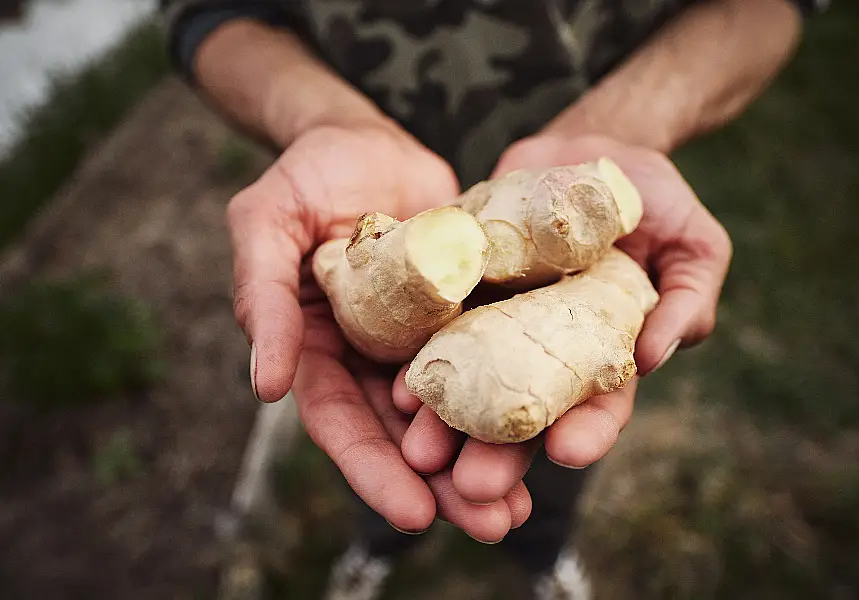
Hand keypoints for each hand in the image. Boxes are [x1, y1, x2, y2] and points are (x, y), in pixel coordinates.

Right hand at [227, 119, 528, 538]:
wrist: (368, 138)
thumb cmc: (306, 174)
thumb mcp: (267, 224)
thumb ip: (264, 297)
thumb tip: (266, 386)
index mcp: (320, 349)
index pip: (341, 421)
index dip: (373, 469)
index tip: (413, 514)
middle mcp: (372, 356)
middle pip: (406, 434)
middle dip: (446, 483)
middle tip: (492, 524)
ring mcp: (424, 337)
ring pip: (457, 407)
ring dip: (489, 455)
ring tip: (526, 503)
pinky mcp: (469, 310)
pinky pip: (495, 354)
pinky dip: (517, 392)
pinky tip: (553, 424)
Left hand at [397, 133, 731, 510]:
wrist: (586, 149)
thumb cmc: (653, 199)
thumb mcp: (693, 244)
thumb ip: (687, 299)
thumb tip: (652, 357)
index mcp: (603, 351)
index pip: (598, 405)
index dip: (586, 431)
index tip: (567, 452)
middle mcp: (544, 347)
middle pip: (521, 410)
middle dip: (498, 453)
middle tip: (472, 486)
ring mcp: (498, 320)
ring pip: (469, 382)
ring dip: (445, 423)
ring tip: (422, 453)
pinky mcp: (461, 288)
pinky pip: (436, 328)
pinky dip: (418, 359)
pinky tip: (399, 386)